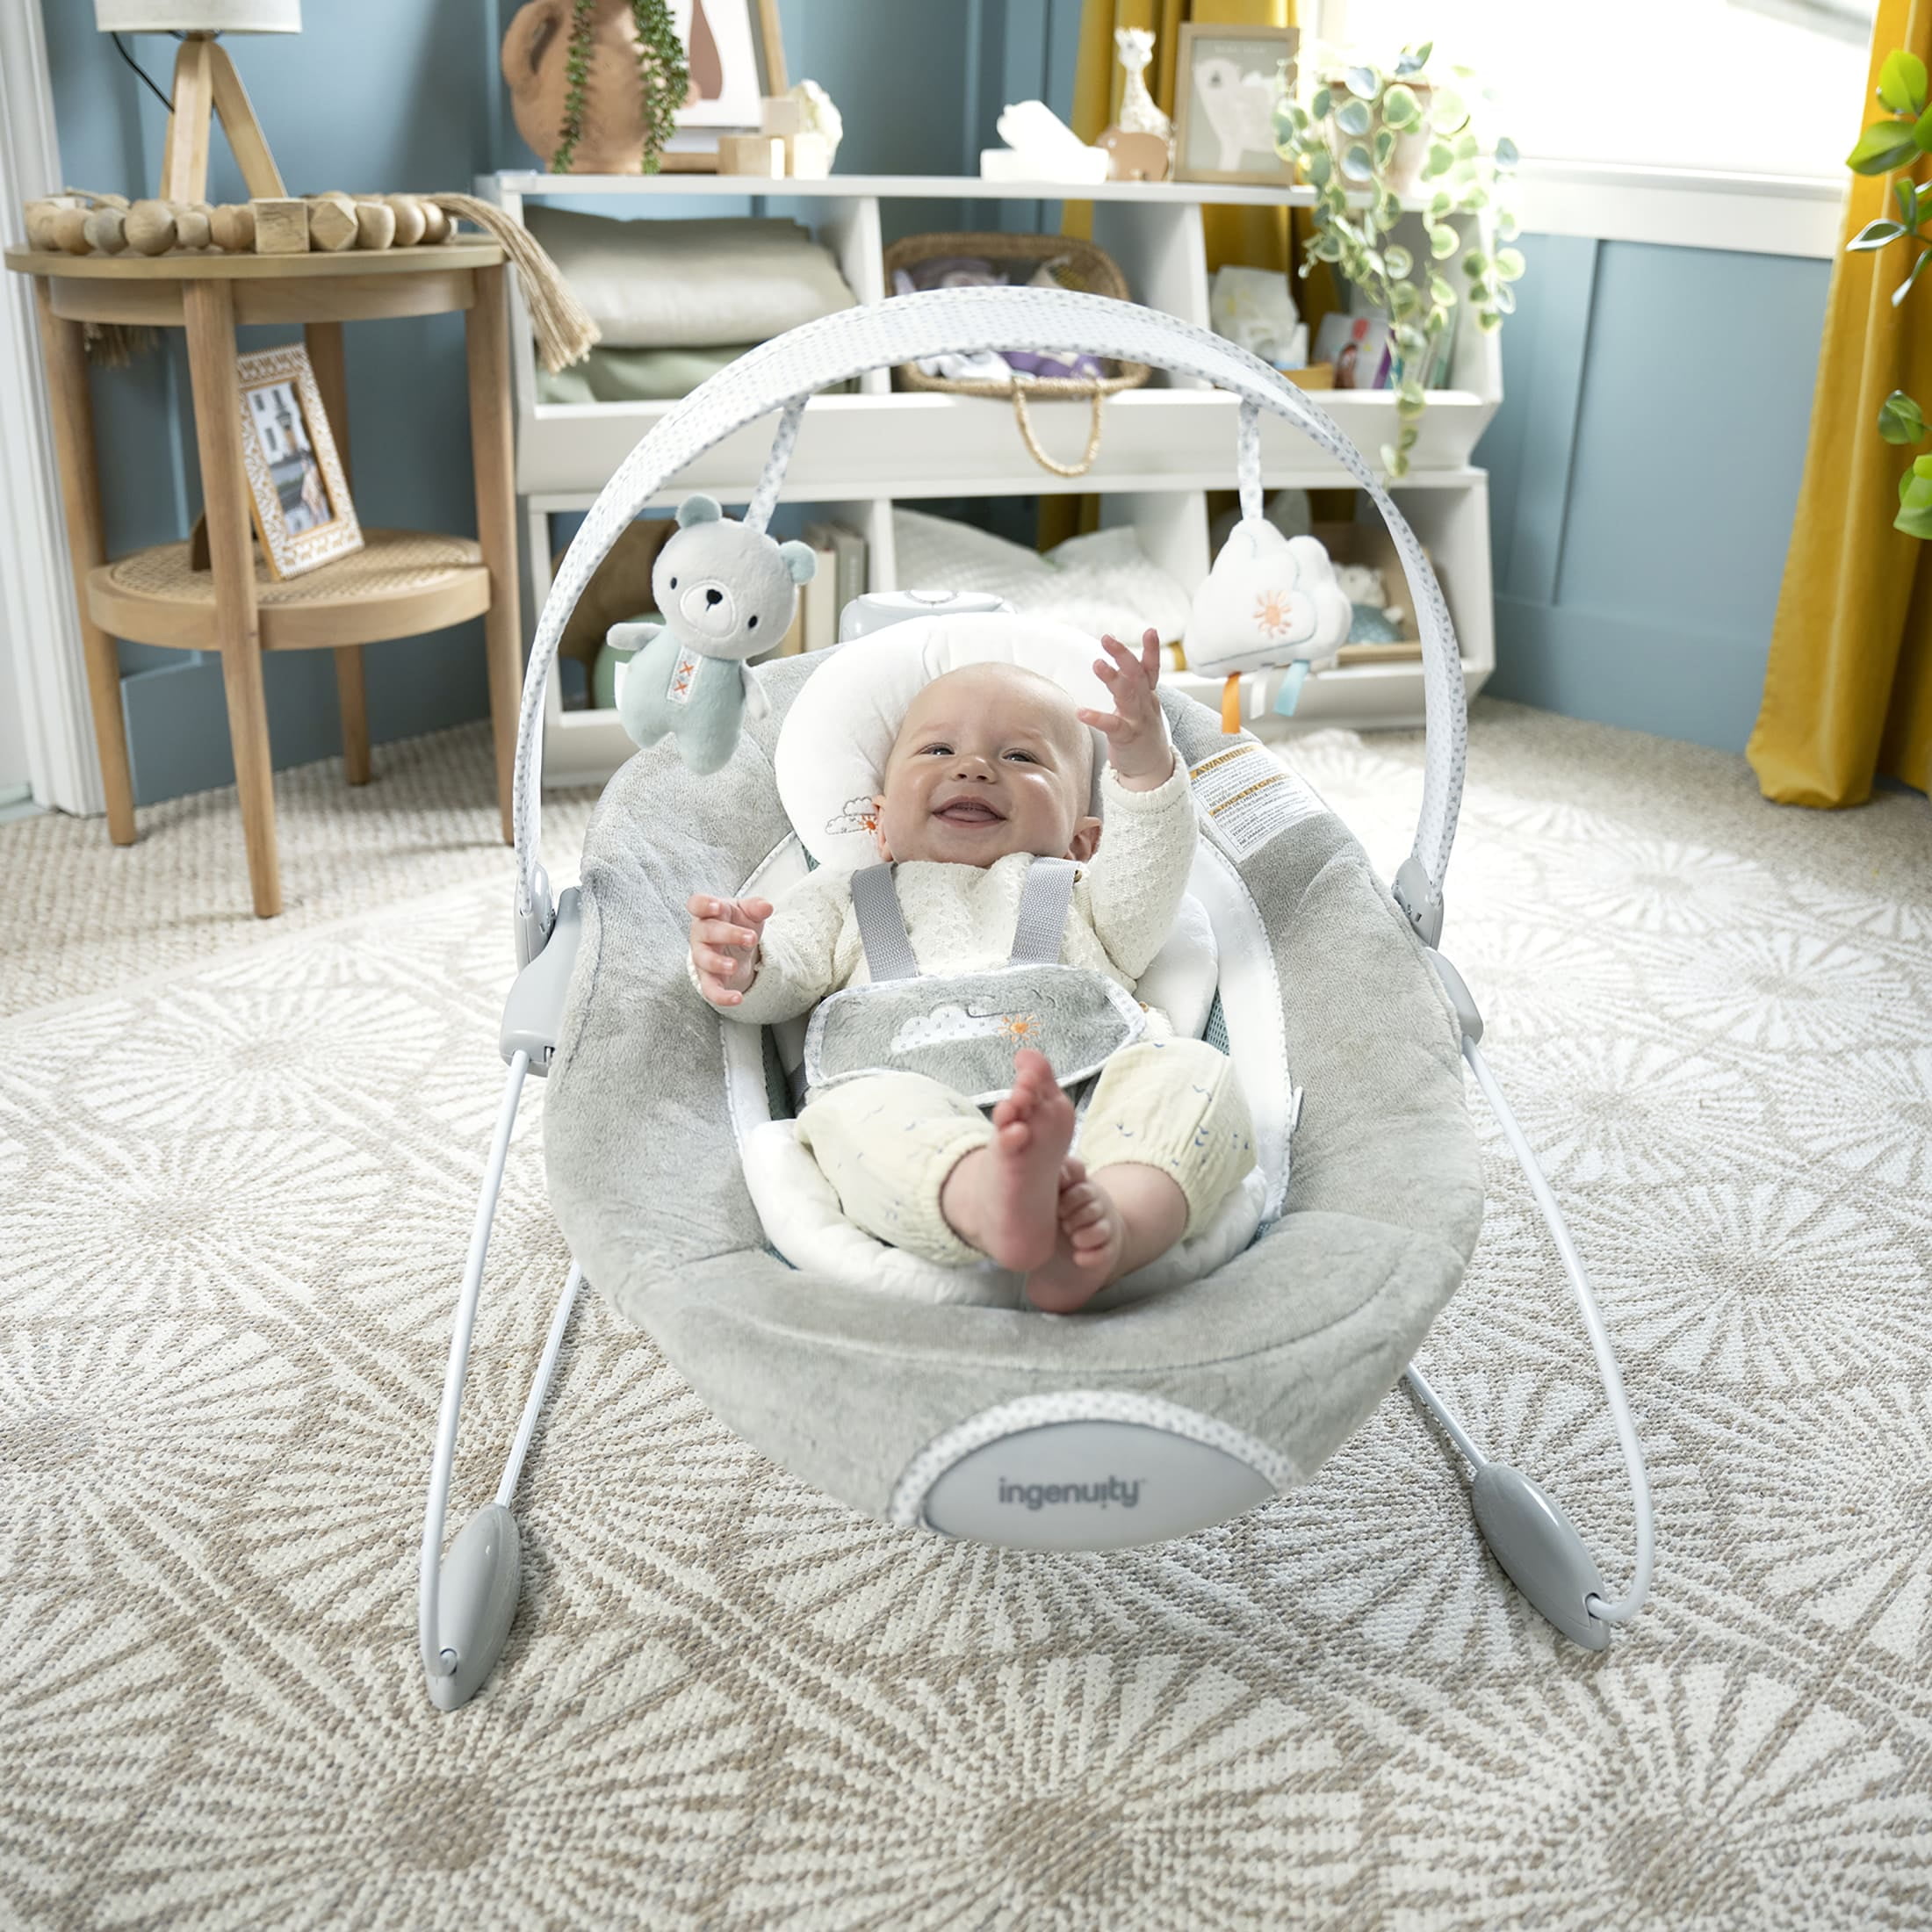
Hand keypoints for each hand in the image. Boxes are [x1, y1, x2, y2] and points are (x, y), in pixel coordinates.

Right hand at [687, 893, 771, 1006]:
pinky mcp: (708, 978)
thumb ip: (755, 907)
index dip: (703, 904)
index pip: (697, 904)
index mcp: (708, 912)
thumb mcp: (747, 912)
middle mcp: (701, 934)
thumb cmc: (736, 922)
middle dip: (729, 934)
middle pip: (707, 931)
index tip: (717, 906)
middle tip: (751, 938)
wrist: (735, 946)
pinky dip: (722, 996)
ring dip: (718, 963)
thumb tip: (767, 907)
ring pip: (704, 960)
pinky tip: (737, 999)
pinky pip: (710, 989)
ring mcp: (702, 956)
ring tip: (734, 966)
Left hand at [1079, 628, 1172, 789]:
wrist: (1152, 768)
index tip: (1151, 630)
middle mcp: (1145, 704)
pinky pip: (1112, 726)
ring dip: (1112, 678)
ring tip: (1098, 664)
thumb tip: (1118, 659)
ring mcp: (1137, 720)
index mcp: (1147, 694)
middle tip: (1108, 638)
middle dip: (1123, 655)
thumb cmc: (1142, 732)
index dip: (1152, 650)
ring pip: (1127, 696)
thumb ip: (1132, 683)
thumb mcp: (1142, 704)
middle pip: (1137, 675)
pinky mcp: (1127, 738)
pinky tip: (1082, 712)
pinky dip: (1097, 718)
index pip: (1151, 668)